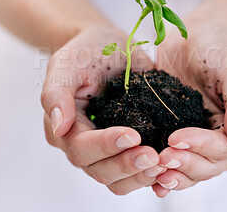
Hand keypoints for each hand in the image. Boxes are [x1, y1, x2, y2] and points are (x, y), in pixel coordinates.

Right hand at [41, 25, 164, 194]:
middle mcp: (85, 145)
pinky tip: (169, 165)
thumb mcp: (67, 64)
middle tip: (154, 156)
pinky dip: (150, 173)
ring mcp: (108, 149)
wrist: (112, 46)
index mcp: (66, 128)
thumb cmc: (86, 51)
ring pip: (118, 179)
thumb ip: (57, 93)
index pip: (81, 148)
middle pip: (100, 170)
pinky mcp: (130, 147)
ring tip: (163, 164)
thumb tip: (59, 127)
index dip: (106, 146)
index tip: (132, 135)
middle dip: (127, 165)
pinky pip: (136, 171)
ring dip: (140, 175)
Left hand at [152, 12, 226, 196]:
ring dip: (174, 174)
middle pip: (208, 165)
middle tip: (160, 159)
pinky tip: (149, 177)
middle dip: (185, 164)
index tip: (175, 139)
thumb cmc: (222, 48)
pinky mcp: (182, 135)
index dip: (201, 147)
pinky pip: (175, 159)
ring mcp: (204, 140)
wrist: (198, 36)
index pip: (226, 148)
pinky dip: (164, 170)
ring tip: (152, 172)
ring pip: (192, 169)